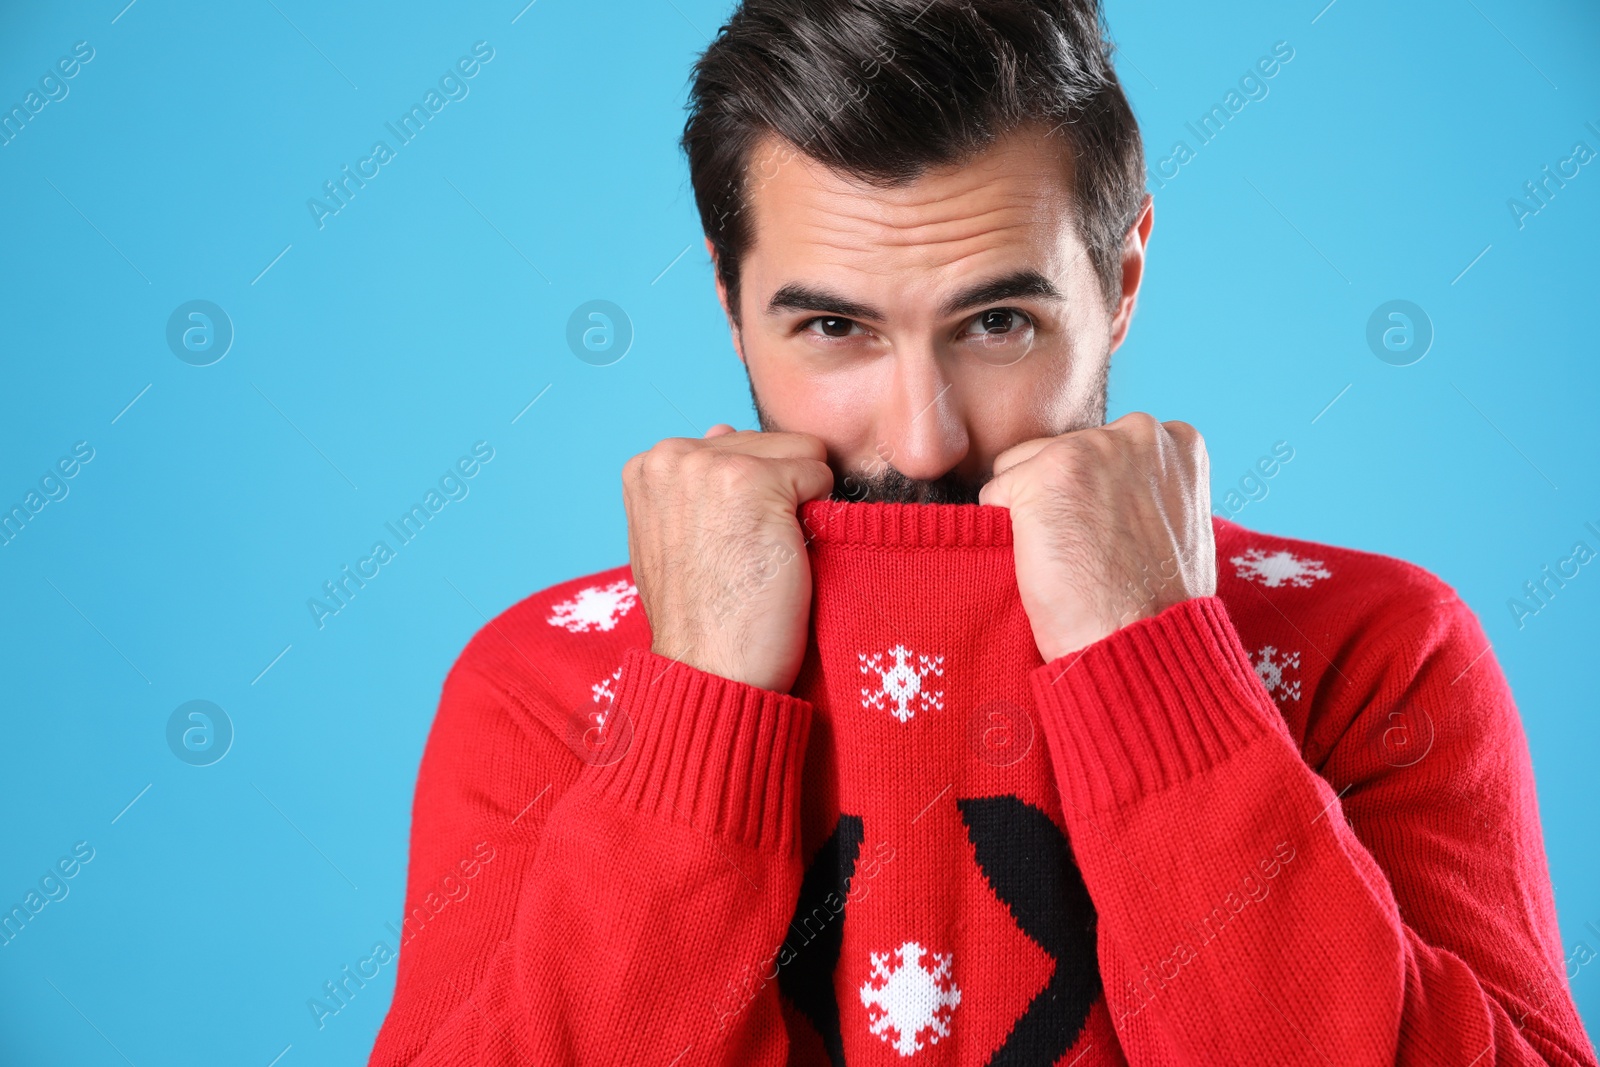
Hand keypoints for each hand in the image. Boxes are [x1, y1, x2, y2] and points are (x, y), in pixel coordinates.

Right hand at [623, 424, 833, 692]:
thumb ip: (694, 485)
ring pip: (800, 452)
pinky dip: (818, 517)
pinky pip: (822, 474)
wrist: (711, 671)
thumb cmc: (702, 618)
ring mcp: (710, 464)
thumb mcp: (676, 539)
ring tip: (763, 553)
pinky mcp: (754, 482)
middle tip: (748, 555)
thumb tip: (721, 429)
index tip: (728, 545)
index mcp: (647, 466)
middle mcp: (670, 454)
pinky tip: (782, 556)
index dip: (751, 496)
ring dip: (798, 502)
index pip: (735, 446)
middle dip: (775, 493)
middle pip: (769, 443)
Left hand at [978, 412, 1215, 662]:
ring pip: (1019, 468)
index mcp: (1176, 441)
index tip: (1113, 538)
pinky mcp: (1046, 473)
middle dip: (1059, 499)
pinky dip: (1006, 534)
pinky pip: (992, 496)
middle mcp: (1138, 431)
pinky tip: (1045, 563)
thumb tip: (1100, 486)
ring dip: (1028, 512)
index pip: (1098, 448)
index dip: (1093, 498)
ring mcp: (1092, 448)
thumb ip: (1142, 488)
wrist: (1140, 647)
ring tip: (1068, 559)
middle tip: (1087, 555)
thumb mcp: (1175, 523)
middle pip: (1056, 451)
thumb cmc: (1157, 604)